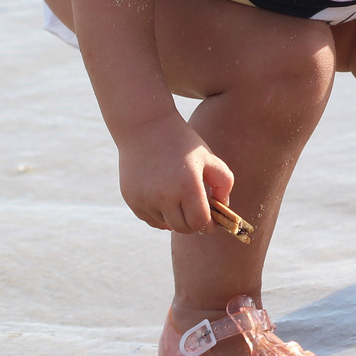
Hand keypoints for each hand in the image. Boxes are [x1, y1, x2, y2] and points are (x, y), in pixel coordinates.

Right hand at [116, 115, 233, 232]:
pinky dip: (160, 215)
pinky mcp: (131, 199)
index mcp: (187, 186)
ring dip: (176, 217)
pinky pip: (150, 219)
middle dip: (194, 223)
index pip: (200, 223)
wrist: (145, 127)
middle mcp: (164, 196)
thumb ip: (224, 184)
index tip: (212, 220)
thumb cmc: (182, 142)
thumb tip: (222, 207)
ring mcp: (145, 199)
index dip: (209, 225)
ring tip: (179, 197)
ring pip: (166, 224)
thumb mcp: (209, 157)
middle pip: (183, 228)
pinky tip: (165, 199)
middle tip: (197, 211)